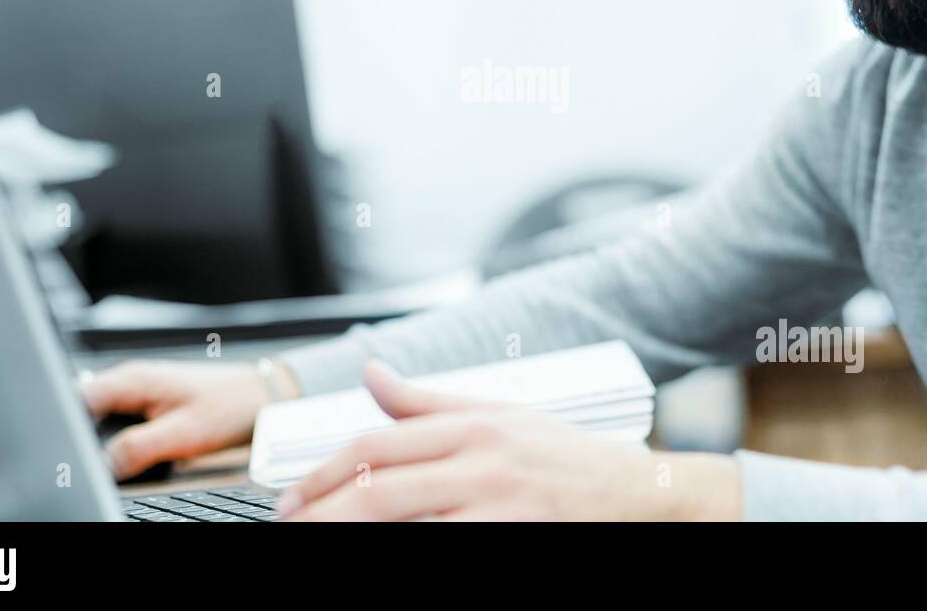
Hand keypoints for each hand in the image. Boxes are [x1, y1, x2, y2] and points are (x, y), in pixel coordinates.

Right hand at [80, 360, 280, 480]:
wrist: (259, 396)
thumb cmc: (229, 406)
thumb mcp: (182, 434)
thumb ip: (138, 448)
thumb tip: (102, 465)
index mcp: (132, 379)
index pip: (74, 400)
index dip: (63, 429)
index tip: (65, 457)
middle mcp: (129, 380)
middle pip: (80, 409)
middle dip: (77, 437)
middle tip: (84, 465)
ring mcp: (136, 390)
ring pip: (97, 417)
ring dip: (95, 439)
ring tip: (107, 461)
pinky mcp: (146, 403)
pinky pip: (116, 421)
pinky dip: (114, 439)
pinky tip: (125, 455)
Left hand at [278, 360, 742, 520]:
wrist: (640, 494)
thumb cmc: (566, 457)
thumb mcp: (499, 413)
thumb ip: (428, 401)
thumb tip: (372, 373)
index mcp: (473, 425)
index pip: (378, 443)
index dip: (323, 470)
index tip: (291, 496)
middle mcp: (482, 461)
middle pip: (380, 488)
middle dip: (322, 510)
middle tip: (287, 526)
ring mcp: (500, 505)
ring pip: (404, 521)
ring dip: (352, 532)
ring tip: (317, 541)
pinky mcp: (516, 538)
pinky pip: (445, 545)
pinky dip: (408, 549)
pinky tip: (381, 554)